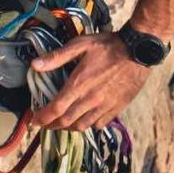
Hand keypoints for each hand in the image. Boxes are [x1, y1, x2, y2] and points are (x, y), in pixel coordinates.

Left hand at [27, 30, 155, 131]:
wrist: (139, 51)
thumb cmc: (108, 45)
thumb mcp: (80, 44)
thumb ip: (57, 56)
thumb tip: (34, 65)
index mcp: (79, 84)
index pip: (56, 109)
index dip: (42, 118)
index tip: (34, 121)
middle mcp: (90, 99)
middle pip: (66, 121)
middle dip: (52, 125)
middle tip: (45, 123)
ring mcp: (105, 106)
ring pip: (83, 126)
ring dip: (69, 127)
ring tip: (62, 124)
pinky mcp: (117, 108)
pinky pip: (100, 124)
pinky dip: (89, 125)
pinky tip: (85, 119)